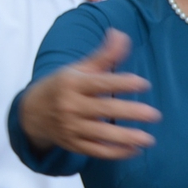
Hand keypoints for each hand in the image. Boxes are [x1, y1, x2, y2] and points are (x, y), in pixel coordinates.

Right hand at [17, 29, 159, 160]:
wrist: (31, 113)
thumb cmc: (62, 86)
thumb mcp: (78, 68)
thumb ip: (103, 55)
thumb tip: (121, 34)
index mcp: (72, 84)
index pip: (100, 83)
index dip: (121, 83)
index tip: (143, 83)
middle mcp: (70, 106)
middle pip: (103, 111)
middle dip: (130, 113)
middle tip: (155, 115)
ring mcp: (71, 127)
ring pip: (101, 135)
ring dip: (126, 138)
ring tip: (149, 139)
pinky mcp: (73, 144)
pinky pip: (96, 151)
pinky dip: (115, 153)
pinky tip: (134, 150)